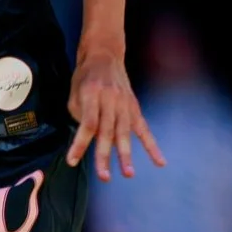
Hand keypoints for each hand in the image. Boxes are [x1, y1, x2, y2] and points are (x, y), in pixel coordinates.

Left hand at [65, 50, 164, 180]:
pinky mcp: (135, 108)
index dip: (80, 144)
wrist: (105, 55)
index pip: (87, 125)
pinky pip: (144, 129)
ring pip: (125, 133)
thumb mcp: (74, 93)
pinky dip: (152, 146)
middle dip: (105, 156)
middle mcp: (111, 100)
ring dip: (126, 155)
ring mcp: (125, 104)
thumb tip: (90, 139)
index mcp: (92, 95)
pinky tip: (159, 161)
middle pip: (107, 132)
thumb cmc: (85, 77)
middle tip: (104, 176)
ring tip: (128, 173)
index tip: (72, 161)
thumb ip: (81, 116)